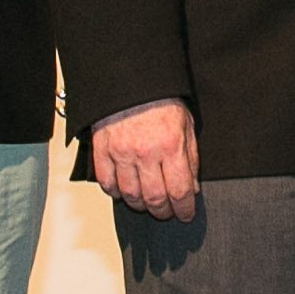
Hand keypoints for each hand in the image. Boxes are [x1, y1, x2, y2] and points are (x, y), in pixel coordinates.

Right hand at [91, 99, 199, 219]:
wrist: (130, 78)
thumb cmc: (160, 99)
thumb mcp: (186, 124)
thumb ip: (191, 157)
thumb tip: (192, 187)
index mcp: (171, 145)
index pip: (180, 191)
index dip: (184, 209)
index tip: (185, 215)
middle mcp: (146, 153)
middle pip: (155, 199)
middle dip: (163, 212)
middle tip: (167, 213)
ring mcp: (121, 153)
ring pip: (130, 195)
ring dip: (141, 206)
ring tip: (147, 205)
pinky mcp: (102, 150)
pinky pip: (107, 182)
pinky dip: (115, 193)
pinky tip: (124, 192)